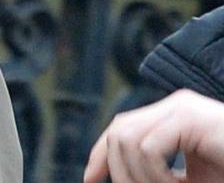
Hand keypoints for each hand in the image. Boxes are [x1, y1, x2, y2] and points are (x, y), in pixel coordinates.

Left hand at [84, 89, 223, 182]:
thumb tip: (123, 182)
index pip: (121, 128)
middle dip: (116, 169)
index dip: (100, 155)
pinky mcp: (191, 118)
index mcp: (171, 117)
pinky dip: (155, 175)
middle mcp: (174, 106)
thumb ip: (156, 175)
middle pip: (118, 132)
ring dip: (137, 176)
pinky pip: (149, 148)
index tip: (89, 180)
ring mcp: (182, 108)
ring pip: (127, 140)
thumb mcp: (188, 178)